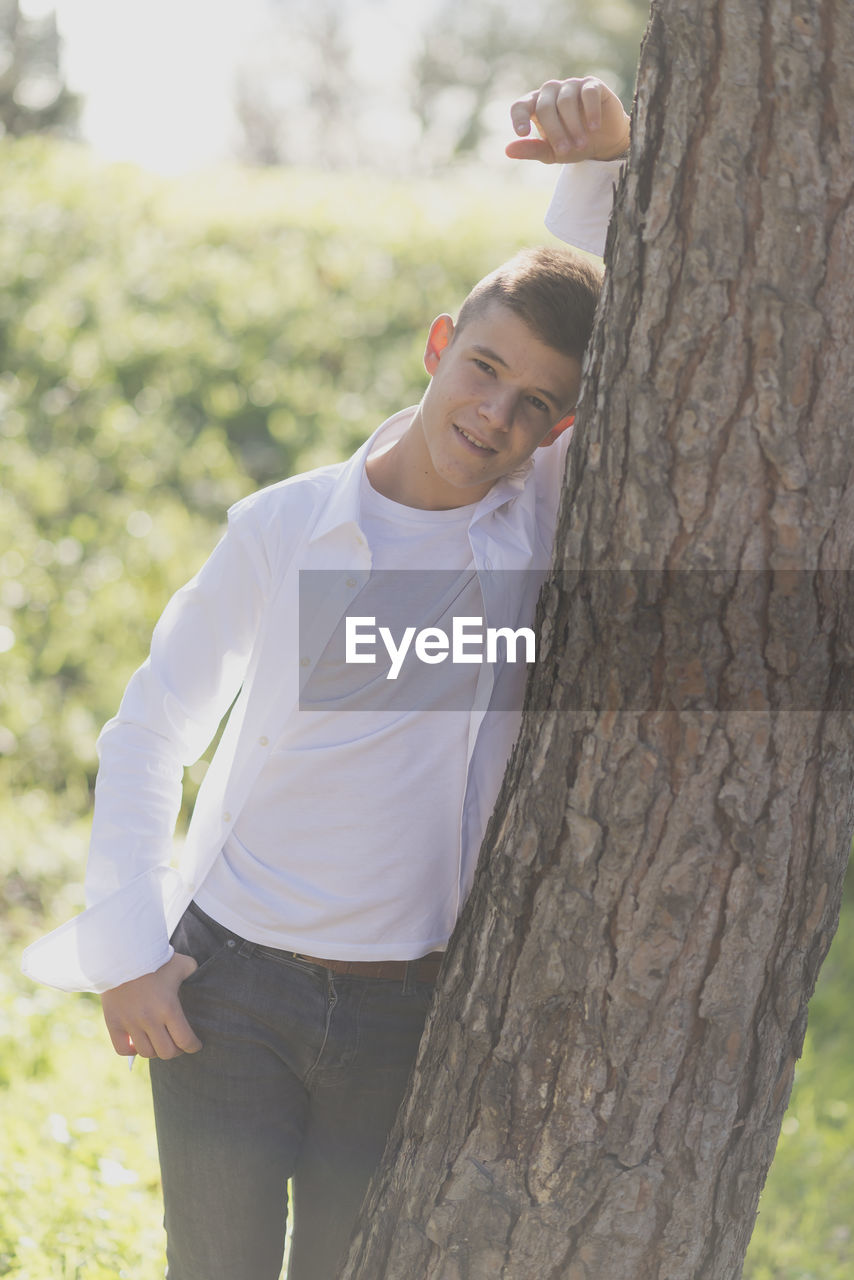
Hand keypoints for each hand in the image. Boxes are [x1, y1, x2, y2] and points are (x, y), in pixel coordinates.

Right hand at [100, 951, 203, 1059]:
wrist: (122, 953)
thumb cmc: (155, 958)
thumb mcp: (182, 963)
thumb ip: (193, 973)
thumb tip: (200, 979)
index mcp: (169, 1008)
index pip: (185, 1041)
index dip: (193, 1047)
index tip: (196, 1045)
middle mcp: (150, 1019)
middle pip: (166, 1052)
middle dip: (176, 1051)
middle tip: (178, 1044)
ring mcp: (130, 1023)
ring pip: (147, 1053)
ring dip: (155, 1050)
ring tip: (159, 1042)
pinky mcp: (113, 1023)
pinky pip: (123, 1050)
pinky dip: (132, 1051)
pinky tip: (138, 1042)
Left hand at [506, 77, 630, 164]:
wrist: (604, 142)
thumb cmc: (573, 145)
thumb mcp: (552, 152)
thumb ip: (532, 150)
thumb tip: (508, 151)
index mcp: (536, 106)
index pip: (520, 106)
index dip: (519, 117)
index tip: (523, 133)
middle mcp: (550, 91)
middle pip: (545, 107)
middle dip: (555, 132)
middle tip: (565, 151)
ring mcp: (571, 85)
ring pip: (565, 101)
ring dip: (573, 126)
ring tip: (581, 145)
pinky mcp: (592, 85)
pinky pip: (588, 93)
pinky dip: (590, 111)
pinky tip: (594, 128)